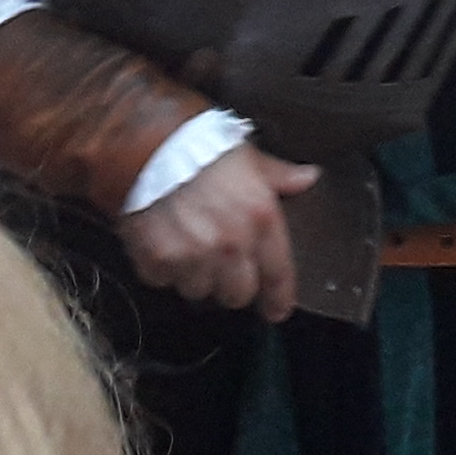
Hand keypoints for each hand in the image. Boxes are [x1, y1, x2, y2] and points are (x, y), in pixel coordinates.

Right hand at [123, 144, 318, 320]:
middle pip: (237, 294)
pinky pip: (163, 280)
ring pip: (199, 291)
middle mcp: (231, 244)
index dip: (278, 298)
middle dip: (232, 286)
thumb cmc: (202, 145)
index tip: (276, 310)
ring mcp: (192, 257)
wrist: (147, 144)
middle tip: (223, 267)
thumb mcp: (248, 156)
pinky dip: (163, 268)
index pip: (278, 273)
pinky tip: (163, 241)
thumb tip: (308, 178)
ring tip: (189, 247)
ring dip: (195, 276)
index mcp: (261, 218)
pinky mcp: (157, 261)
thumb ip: (278, 175)